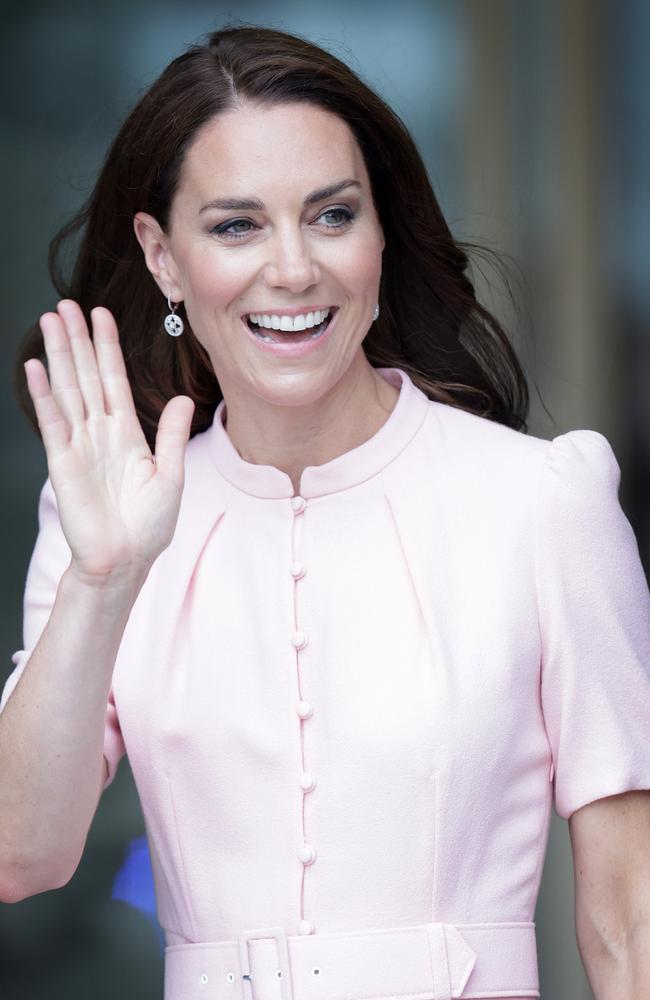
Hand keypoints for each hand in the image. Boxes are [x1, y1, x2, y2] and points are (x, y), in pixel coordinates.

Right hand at [24, 299, 194, 581]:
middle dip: (77, 340)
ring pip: (68, 389)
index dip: (108, 347)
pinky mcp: (64, 463)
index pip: (114, 379)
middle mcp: (100, 433)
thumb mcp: (170, 476)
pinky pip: (53, 422)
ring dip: (59, 355)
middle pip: (86, 375)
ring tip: (50, 321)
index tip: (101, 315)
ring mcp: (80, 445)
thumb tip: (182, 399)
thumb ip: (172, 435)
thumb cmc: (148, 526)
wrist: (125, 561)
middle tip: (66, 305)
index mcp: (127, 433)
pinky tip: (36, 368)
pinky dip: (44, 395)